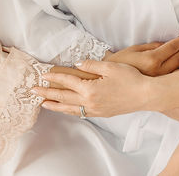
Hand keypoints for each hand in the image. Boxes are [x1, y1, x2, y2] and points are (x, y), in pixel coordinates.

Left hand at [36, 59, 154, 117]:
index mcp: (90, 88)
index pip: (67, 81)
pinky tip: (66, 109)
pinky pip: (81, 114)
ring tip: (44, 104)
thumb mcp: (110, 67)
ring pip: (70, 108)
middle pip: (64, 97)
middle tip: (33, 91)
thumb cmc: (131, 79)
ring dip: (55, 105)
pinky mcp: (102, 113)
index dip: (54, 77)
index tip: (43, 75)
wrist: (145, 95)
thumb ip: (91, 65)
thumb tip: (76, 64)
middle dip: (47, 93)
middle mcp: (90, 101)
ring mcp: (96, 109)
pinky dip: (70, 111)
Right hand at [105, 32, 178, 76]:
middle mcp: (158, 73)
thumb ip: (153, 46)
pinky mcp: (159, 89)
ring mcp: (160, 82)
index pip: (172, 47)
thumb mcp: (135, 49)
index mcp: (151, 60)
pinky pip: (175, 79)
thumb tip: (168, 44)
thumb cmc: (120, 62)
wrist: (110, 81)